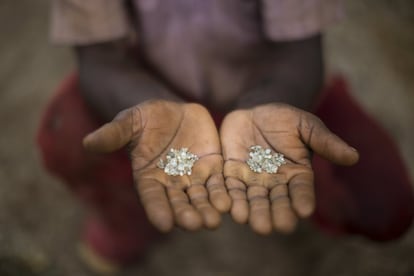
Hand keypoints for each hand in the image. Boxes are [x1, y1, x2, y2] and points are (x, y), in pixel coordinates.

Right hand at [83, 100, 230, 231]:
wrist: (172, 112)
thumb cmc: (146, 118)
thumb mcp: (130, 121)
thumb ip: (114, 134)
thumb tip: (88, 142)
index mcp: (149, 176)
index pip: (152, 197)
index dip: (157, 209)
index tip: (164, 224)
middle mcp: (171, 182)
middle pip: (179, 202)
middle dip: (186, 214)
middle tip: (195, 225)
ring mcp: (193, 176)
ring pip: (201, 197)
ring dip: (207, 209)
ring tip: (214, 221)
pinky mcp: (212, 167)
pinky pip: (219, 182)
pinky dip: (223, 193)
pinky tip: (230, 203)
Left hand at [220, 103, 358, 234]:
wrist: (256, 111)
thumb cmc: (286, 119)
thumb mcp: (306, 126)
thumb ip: (325, 141)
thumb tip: (354, 157)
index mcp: (297, 173)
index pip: (301, 190)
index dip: (302, 199)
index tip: (304, 211)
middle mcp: (275, 182)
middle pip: (275, 201)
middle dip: (273, 213)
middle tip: (273, 227)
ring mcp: (252, 179)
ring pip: (251, 198)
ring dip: (249, 210)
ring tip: (247, 220)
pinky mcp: (231, 173)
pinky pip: (229, 186)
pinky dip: (228, 196)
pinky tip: (226, 206)